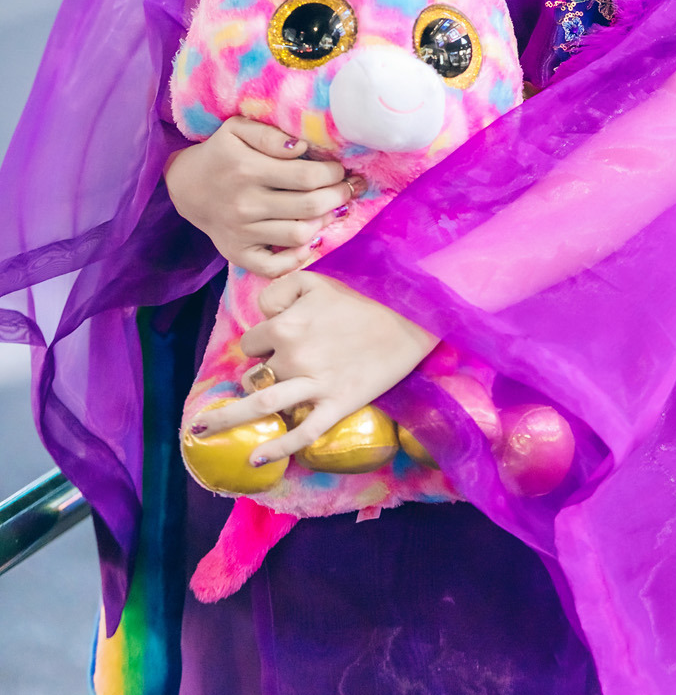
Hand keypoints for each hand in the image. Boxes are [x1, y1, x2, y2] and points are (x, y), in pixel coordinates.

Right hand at [165, 117, 356, 277]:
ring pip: (299, 235)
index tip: (340, 169)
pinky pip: (274, 267)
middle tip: (348, 188)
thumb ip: (269, 134)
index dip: (334, 173)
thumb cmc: (221, 154)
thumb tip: (301, 147)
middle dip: (339, 196)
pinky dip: (298, 259)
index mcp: (248, 169)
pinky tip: (310, 242)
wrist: (186, 187)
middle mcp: (245, 204)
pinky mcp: (237, 253)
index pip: (308, 176)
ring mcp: (242, 232)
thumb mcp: (237, 129)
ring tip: (332, 209)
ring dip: (325, 222)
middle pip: (310, 206)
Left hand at [190, 270, 437, 463]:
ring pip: (261, 406)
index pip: (252, 342)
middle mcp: (293, 355)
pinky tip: (255, 459)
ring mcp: (314, 383)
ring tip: (203, 431)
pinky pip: (302, 433)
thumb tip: (264, 313)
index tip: (269, 350)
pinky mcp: (336, 405)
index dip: (257, 346)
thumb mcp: (317, 279)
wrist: (410, 317)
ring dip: (229, 419)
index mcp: (287, 324)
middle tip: (242, 393)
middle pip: (252, 376)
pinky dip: (276, 449)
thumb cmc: (363, 296)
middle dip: (245, 384)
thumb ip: (281, 290)